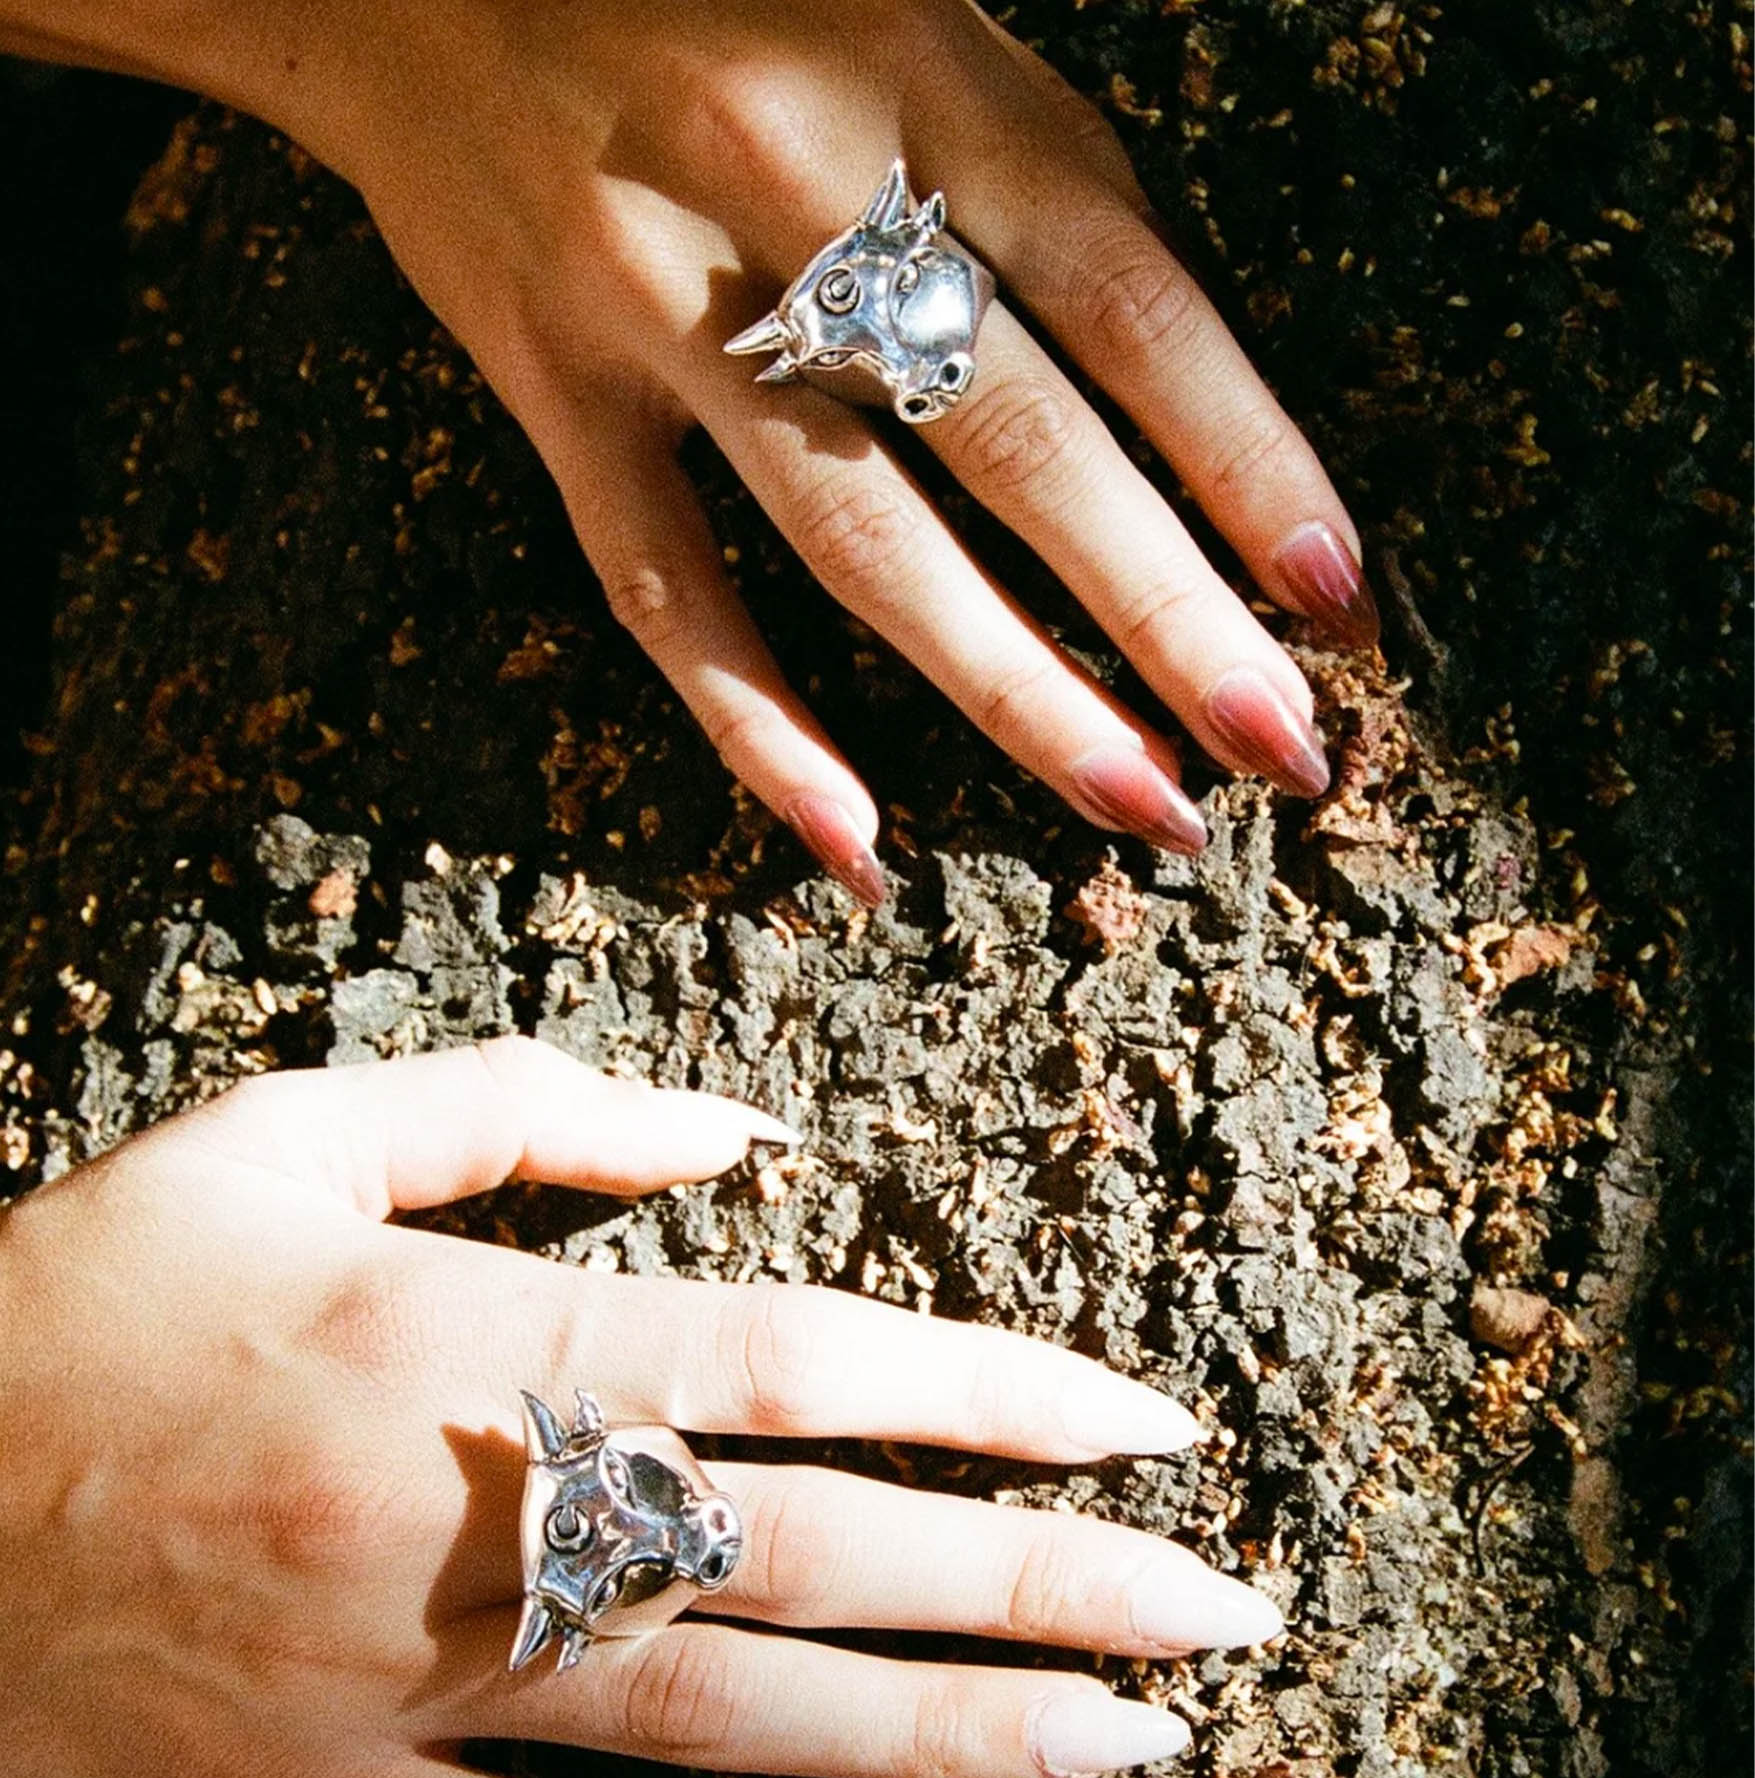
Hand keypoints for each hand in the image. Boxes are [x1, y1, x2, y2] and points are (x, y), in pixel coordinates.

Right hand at [0, 1039, 1279, 1777]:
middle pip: (824, 1557)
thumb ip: (526, 1108)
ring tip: (1136, 1751)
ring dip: (962, 1745)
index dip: (995, 1391)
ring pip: (748, 1732)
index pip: (806, 1359)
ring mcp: (423, 1694)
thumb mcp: (283, 1130)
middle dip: (1048, 1588)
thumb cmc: (94, 1294)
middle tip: (1226, 1617)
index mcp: (476, 1338)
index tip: (1149, 1420)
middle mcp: (483, 1523)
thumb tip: (742, 1132)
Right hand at [240, 0, 1373, 899]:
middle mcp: (799, 195)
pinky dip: (761, 728)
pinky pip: (662, 588)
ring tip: (1142, 808)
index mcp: (923, 80)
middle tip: (1282, 750)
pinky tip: (858, 846)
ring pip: (860, 540)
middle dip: (1168, 612)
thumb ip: (1039, 184)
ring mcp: (666, 308)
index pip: (1130, 300)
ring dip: (1014, 694)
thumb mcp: (914, 20)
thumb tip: (1177, 406)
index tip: (1337, 596)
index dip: (1245, 457)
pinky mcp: (557, 390)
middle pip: (1018, 443)